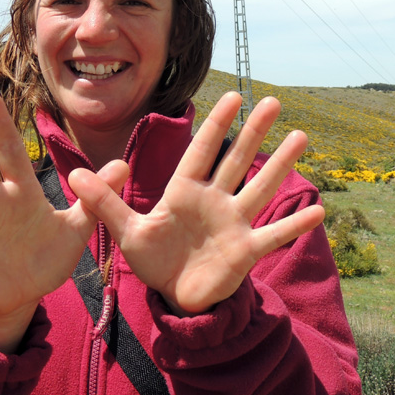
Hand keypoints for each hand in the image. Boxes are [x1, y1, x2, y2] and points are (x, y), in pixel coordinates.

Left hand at [68, 92, 323, 315]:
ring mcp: (233, 224)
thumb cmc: (154, 259)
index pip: (202, 150)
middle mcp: (214, 200)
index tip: (233, 96)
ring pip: (260, 187)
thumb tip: (75, 175)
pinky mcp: (246, 251)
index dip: (217, 124)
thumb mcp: (127, 232)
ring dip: (280, 164)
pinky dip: (294, 224)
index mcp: (185, 191)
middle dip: (255, 131)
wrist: (175, 297)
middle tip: (274, 101)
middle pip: (237, 160)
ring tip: (301, 136)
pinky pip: (273, 234)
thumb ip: (105, 203)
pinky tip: (319, 210)